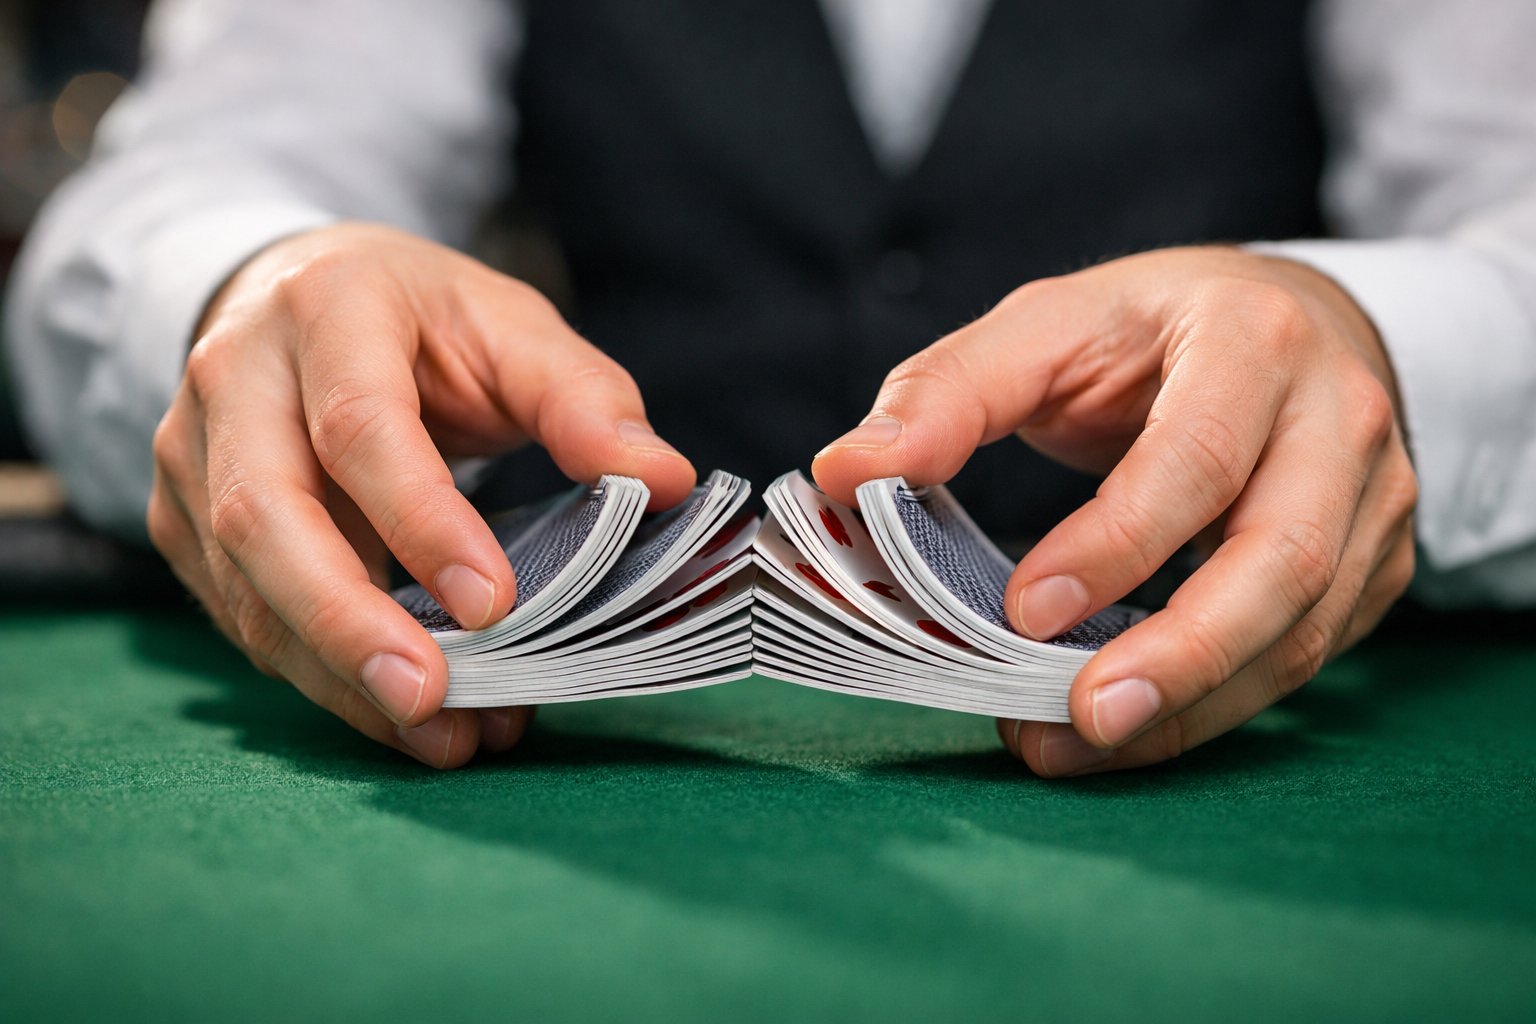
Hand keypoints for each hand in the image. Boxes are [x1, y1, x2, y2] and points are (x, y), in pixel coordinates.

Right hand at [148, 223, 695, 766]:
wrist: (298, 295)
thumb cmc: (422, 320)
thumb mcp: (513, 328)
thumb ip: (585, 401)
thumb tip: (666, 482)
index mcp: (325, 309)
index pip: (361, 428)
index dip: (422, 522)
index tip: (495, 605)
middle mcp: (233, 378)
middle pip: (266, 518)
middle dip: (347, 625)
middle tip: (433, 705)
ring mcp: (191, 455)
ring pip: (246, 588)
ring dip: (342, 675)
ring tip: (445, 736)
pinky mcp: (183, 520)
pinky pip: (244, 617)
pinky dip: (324, 677)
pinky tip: (404, 716)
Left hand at [814, 247, 1416, 775]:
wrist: (1287, 325)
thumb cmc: (1149, 332)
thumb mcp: (1047, 326)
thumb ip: (947, 393)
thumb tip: (844, 472)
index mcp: (1251, 340)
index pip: (1196, 456)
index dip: (1116, 541)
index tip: (1025, 612)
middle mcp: (1336, 419)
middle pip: (1284, 558)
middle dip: (1181, 656)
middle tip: (1078, 720)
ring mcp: (1374, 496)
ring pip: (1303, 628)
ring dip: (1193, 704)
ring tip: (1077, 742)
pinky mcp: (1377, 562)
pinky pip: (1308, 654)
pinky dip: (1218, 703)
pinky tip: (1132, 725)